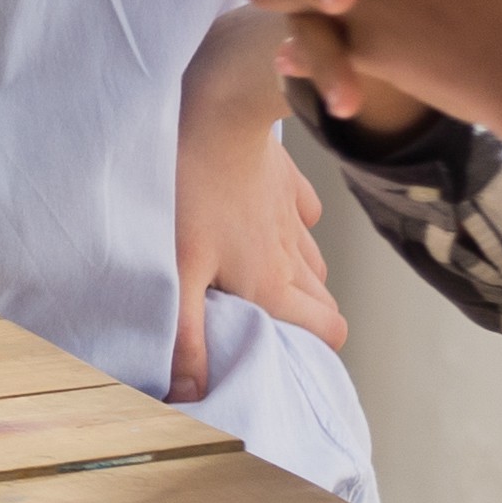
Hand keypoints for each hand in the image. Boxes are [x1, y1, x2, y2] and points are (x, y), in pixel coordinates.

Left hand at [174, 12, 344, 377]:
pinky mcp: (285, 178)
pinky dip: (290, 221)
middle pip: (325, 301)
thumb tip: (189, 397)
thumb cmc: (189, 189)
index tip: (286, 354)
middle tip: (268, 322)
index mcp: (273, 284)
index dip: (316, 349)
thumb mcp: (174, 272)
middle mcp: (294, 255)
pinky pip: (302, 209)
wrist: (217, 105)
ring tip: (261, 276)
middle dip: (308, 318)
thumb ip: (185, 338)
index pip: (327, 333)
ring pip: (315, 259)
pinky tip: (262, 217)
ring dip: (298, 273)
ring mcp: (293, 215)